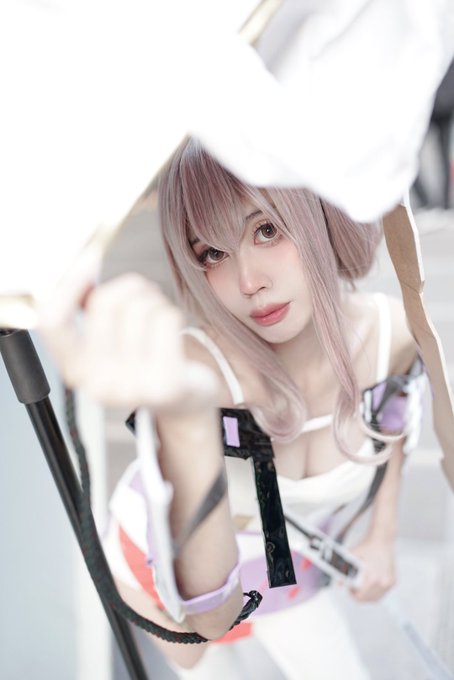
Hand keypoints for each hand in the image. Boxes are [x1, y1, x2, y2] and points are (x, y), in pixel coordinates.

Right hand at [37, 257, 217, 413]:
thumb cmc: (144, 360)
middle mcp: (96, 383)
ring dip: (155, 302)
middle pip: (105, 303)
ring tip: (159, 319)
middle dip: (131, 287)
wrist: (183, 402)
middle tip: (144, 294)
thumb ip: (90, 311)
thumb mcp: (108, 342)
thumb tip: (79, 267)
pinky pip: (166, 318)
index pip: (52, 322)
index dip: (67, 285)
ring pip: (140, 307)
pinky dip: (173, 315)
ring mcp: (130, 387)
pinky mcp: (164, 384)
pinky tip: (173, 334)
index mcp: (74, 370)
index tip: (89, 259)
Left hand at [348, 538, 395, 601]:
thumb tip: (338, 584)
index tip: (349, 589)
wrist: (382, 539)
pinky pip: (383, 592)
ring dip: (368, 595)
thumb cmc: (367, 546)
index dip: (352, 594)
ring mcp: (389, 582)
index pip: (361, 596)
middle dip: (359, 595)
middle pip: (368, 599)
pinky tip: (370, 583)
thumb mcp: (352, 557)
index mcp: (372, 578)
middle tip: (354, 587)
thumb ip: (344, 571)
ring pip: (376, 598)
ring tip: (362, 586)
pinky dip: (376, 591)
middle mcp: (383, 582)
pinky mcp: (393, 581)